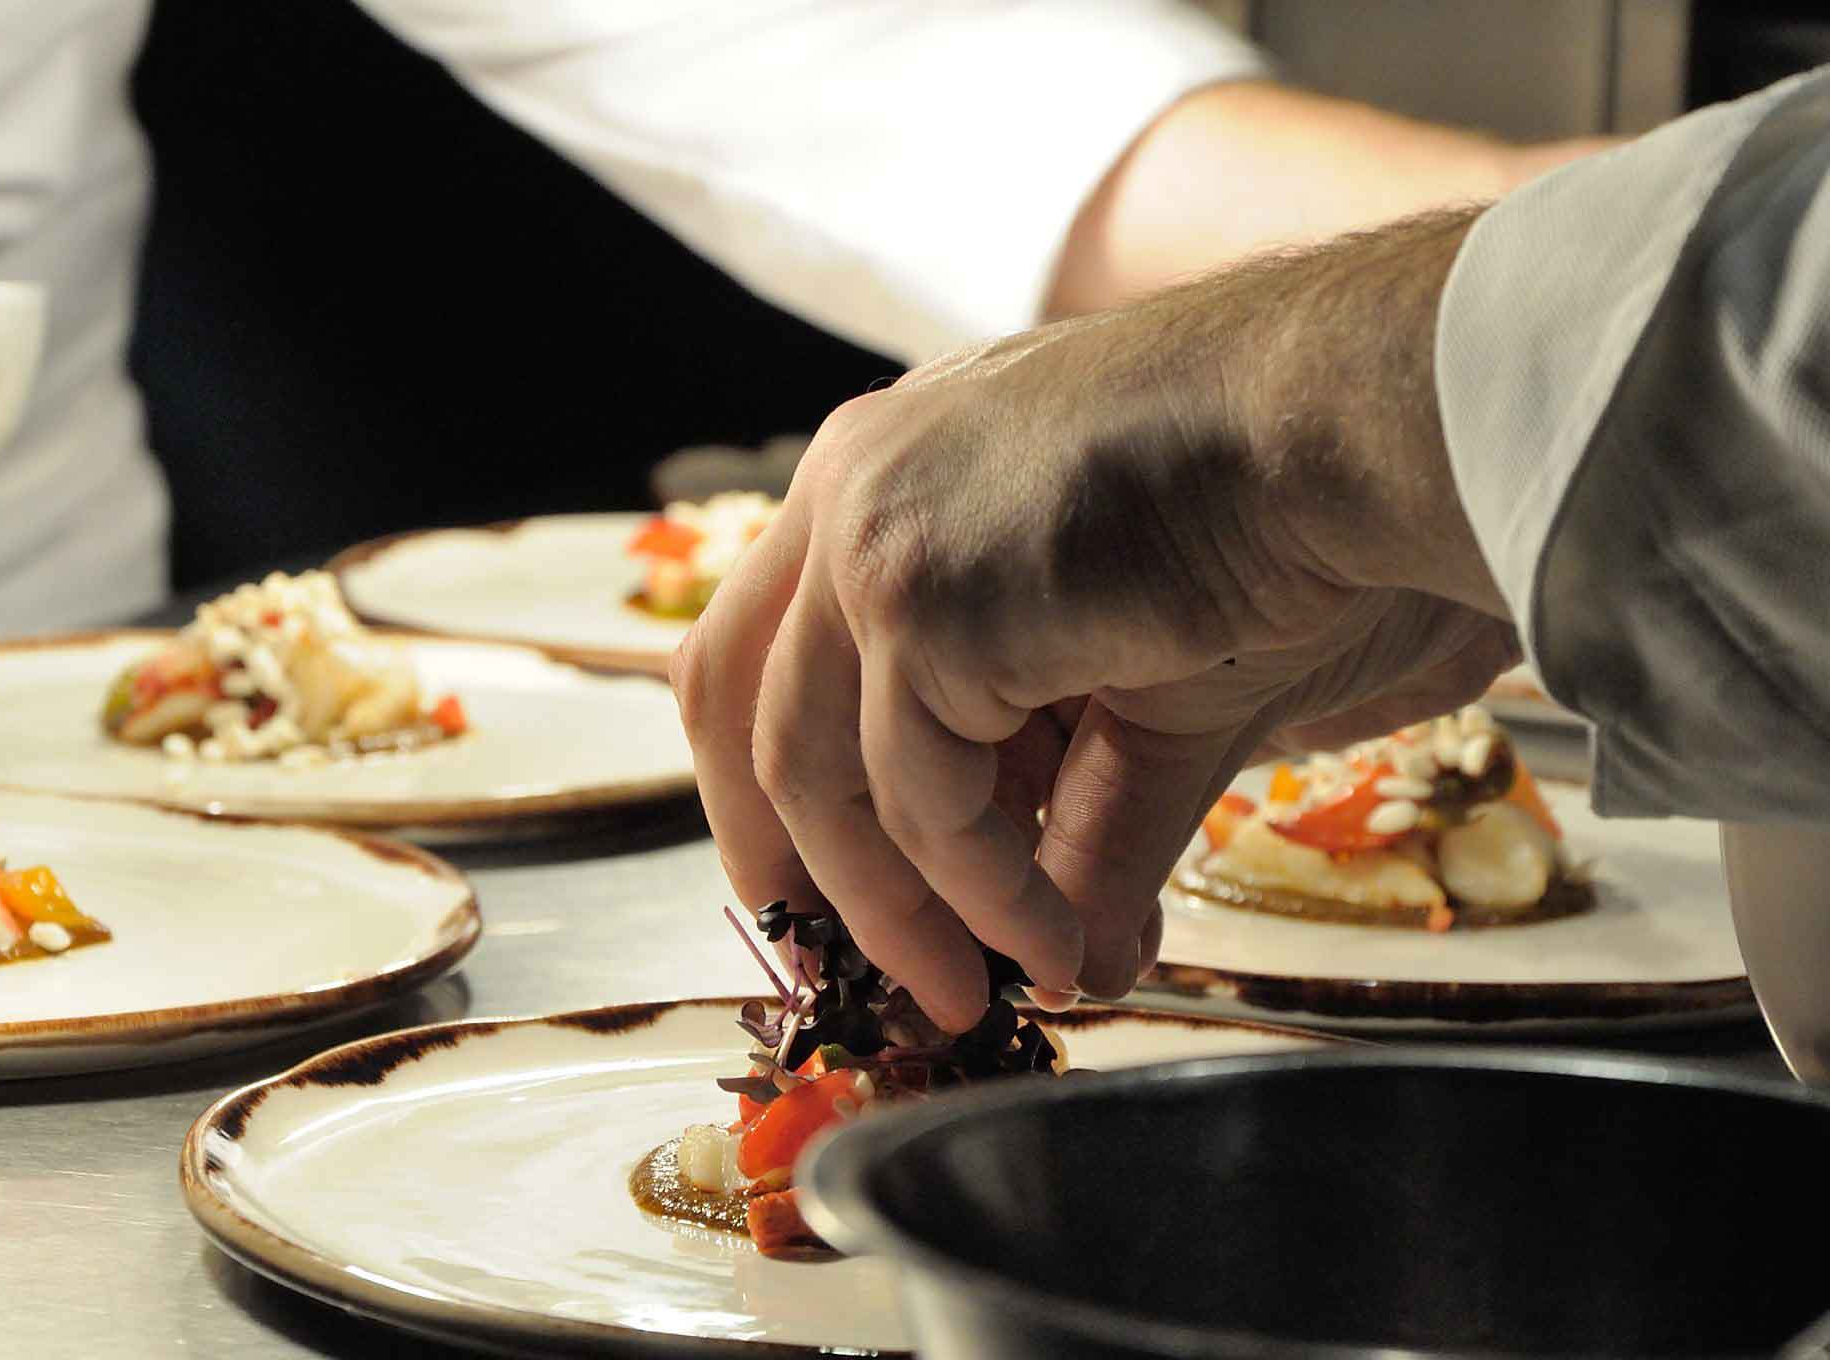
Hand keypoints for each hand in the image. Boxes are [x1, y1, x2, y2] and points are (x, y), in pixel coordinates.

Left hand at [673, 210, 1512, 1031]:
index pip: (768, 648)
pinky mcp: (920, 600)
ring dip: (888, 908)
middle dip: (778, 848)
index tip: (840, 898)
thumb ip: (1085, 824)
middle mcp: (850, 492)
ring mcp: (871, 539)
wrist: (1343, 430)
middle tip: (844, 966)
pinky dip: (980, 894)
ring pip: (810, 768)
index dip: (785, 787)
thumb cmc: (1272, 523)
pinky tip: (1053, 941)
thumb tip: (1084, 962)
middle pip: (732, 697)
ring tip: (970, 993)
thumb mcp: (1144, 697)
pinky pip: (919, 798)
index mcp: (884, 478)